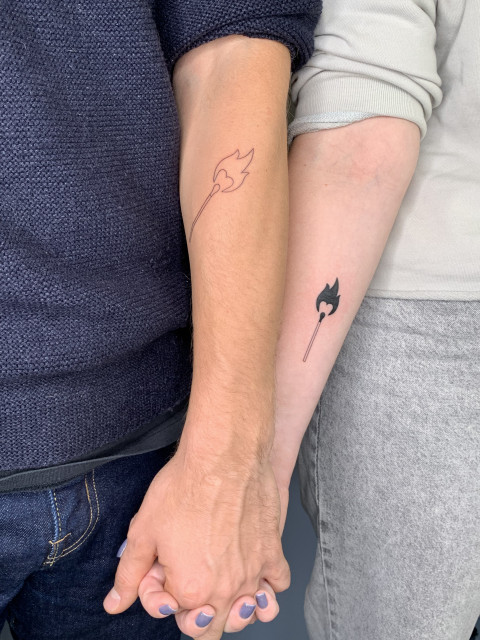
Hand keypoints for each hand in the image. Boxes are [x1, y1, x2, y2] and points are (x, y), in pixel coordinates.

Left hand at [103, 447, 289, 639]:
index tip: (159, 568)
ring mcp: (253, 573)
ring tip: (223, 586)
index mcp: (190, 590)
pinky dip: (266, 585)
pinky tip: (252, 569)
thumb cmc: (184, 487)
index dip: (160, 594)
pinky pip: (276, 586)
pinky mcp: (273, 553)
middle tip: (188, 576)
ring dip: (233, 608)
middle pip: (212, 627)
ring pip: (246, 614)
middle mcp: (225, 590)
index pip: (173, 615)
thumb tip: (114, 604)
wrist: (224, 456)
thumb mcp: (144, 531)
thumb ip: (129, 575)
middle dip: (195, 611)